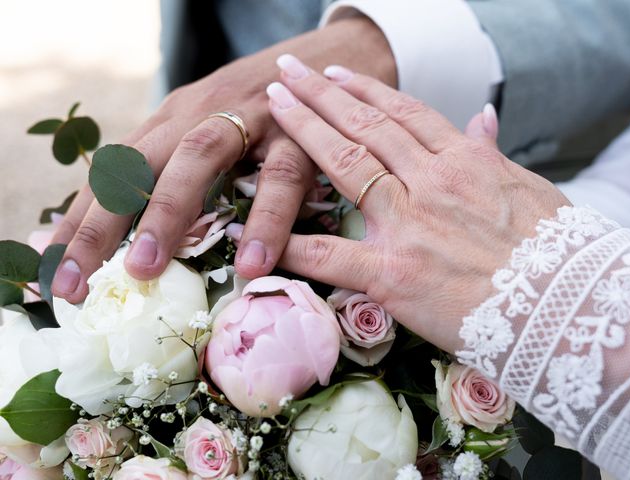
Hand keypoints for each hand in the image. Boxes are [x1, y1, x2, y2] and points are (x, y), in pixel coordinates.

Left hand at [51, 17, 395, 303]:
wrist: (330, 57)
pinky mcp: (298, 129)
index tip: (56, 271)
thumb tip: (145, 240)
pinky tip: (254, 263)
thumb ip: (182, 174)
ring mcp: (248, 116)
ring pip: (198, 158)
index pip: (114, 171)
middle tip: (77, 282)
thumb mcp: (213, 132)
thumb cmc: (266, 110)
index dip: (80, 221)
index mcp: (173, 121)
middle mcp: (199, 113)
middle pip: (137, 163)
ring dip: (166, 212)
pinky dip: (267, 220)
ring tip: (146, 268)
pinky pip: (281, 177)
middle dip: (101, 224)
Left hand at [265, 56, 568, 352]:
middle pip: (365, 125)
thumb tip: (482, 118)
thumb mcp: (530, 190)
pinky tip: (261, 234)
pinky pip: (330, 255)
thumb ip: (493, 153)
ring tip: (274, 104)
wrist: (566, 311)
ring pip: (345, 163)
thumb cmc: (554, 253)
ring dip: (304, 130)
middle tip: (286, 71)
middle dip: (320, 95)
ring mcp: (408, 223)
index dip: (364, 89)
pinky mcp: (392, 273)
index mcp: (465, 162)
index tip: (336, 74)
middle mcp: (431, 182)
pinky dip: (293, 244)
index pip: (404, 112)